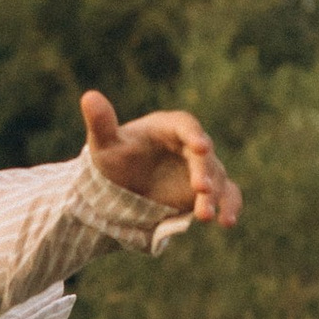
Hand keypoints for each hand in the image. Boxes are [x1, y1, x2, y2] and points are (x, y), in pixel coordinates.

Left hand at [79, 92, 240, 226]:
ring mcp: (201, 168)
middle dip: (204, 172)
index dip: (194, 136)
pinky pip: (226, 195)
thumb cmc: (114, 159)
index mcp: (169, 126)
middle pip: (204, 156)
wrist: (121, 187)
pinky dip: (230, 206)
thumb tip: (88, 96)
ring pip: (217, 178)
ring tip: (206, 217)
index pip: (186, 126)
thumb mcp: (104, 144)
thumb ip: (101, 122)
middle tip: (201, 190)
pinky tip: (227, 222)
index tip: (200, 148)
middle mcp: (190, 145)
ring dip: (215, 196)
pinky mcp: (205, 190)